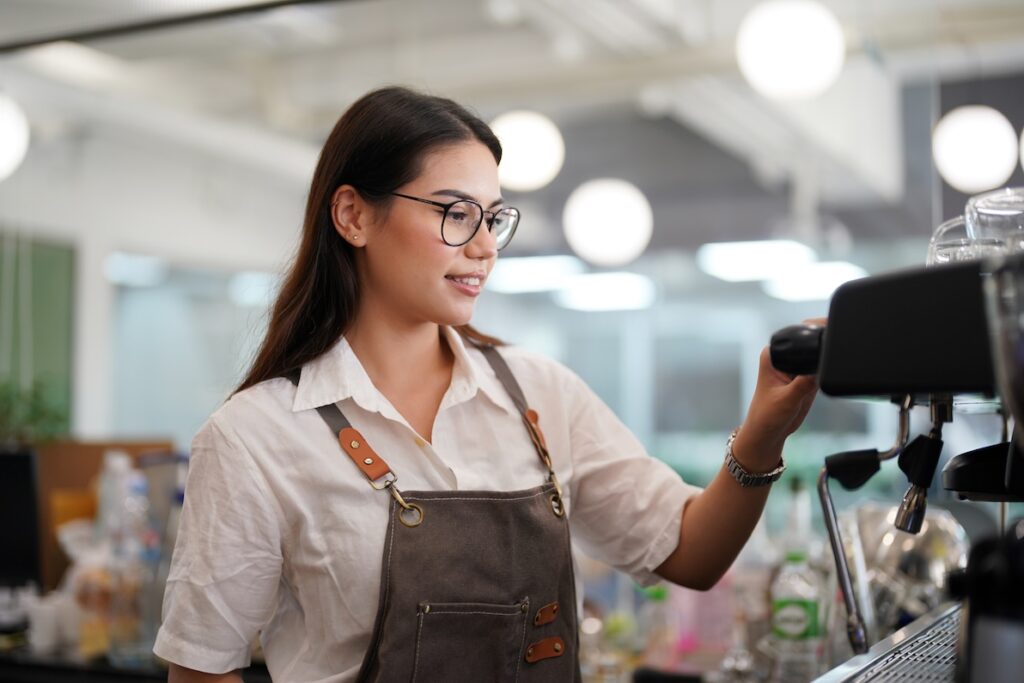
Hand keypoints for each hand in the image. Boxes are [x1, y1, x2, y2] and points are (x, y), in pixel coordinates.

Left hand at [733, 318, 823, 467]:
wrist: (769, 434)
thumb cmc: (767, 416)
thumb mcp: (787, 399)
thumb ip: (804, 383)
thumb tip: (820, 367)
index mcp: (773, 354)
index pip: (797, 338)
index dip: (812, 340)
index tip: (818, 354)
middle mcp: (785, 356)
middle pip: (811, 345)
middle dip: (819, 355)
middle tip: (811, 380)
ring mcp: (797, 367)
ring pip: (819, 358)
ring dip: (822, 367)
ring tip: (809, 389)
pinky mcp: (807, 378)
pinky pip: (822, 371)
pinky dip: (824, 376)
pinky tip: (817, 390)